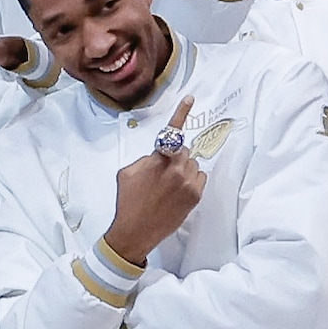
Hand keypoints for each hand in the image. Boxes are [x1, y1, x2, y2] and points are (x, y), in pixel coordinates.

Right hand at [105, 97, 204, 263]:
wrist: (135, 231)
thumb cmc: (128, 201)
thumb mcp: (127, 173)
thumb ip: (145, 159)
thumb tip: (158, 157)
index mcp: (157, 159)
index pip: (171, 132)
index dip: (181, 112)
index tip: (191, 98)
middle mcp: (175, 169)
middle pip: (183, 150)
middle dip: (175, 157)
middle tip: (163, 173)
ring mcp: (187, 183)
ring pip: (193, 164)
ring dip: (184, 170)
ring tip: (170, 186)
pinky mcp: (195, 196)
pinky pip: (200, 178)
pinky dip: (192, 181)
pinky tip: (178, 192)